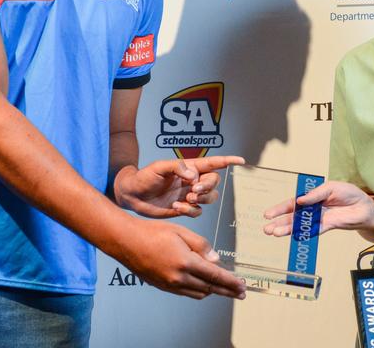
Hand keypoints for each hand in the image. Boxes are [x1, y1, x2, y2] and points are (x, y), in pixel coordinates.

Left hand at [114, 155, 243, 217]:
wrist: (132, 195)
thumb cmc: (144, 177)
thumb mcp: (159, 167)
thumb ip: (178, 168)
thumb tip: (193, 176)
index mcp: (189, 167)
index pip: (212, 163)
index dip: (227, 161)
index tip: (241, 161)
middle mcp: (192, 181)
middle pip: (213, 183)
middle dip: (207, 187)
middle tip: (192, 191)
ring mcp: (189, 195)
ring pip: (210, 198)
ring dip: (201, 200)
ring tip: (185, 199)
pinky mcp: (184, 208)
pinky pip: (197, 211)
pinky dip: (190, 211)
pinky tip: (176, 207)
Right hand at [116, 217, 246, 299]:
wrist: (127, 241)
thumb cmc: (152, 233)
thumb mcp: (182, 232)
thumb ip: (201, 246)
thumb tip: (216, 259)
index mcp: (186, 262)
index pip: (215, 276)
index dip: (231, 282)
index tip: (242, 286)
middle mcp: (178, 277)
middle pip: (210, 288)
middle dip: (227, 290)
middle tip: (241, 293)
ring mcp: (170, 284)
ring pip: (199, 292)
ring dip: (213, 290)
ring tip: (224, 288)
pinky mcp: (163, 286)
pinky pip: (186, 292)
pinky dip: (198, 290)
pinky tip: (203, 285)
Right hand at [261, 181, 373, 236]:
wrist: (365, 206)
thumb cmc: (349, 193)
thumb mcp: (331, 187)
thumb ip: (315, 194)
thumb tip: (300, 200)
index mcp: (312, 197)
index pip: (293, 203)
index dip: (280, 208)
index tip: (268, 214)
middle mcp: (312, 209)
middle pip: (293, 216)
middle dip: (279, 222)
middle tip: (267, 229)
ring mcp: (318, 219)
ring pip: (300, 225)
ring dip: (287, 229)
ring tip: (275, 233)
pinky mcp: (327, 226)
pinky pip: (313, 231)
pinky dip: (303, 234)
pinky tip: (293, 237)